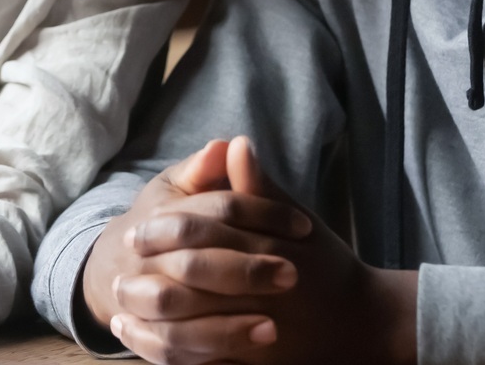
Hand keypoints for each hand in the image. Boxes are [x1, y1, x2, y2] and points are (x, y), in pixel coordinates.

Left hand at [109, 137, 418, 364]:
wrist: (364, 325)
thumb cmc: (327, 268)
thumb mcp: (296, 222)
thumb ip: (259, 188)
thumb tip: (235, 141)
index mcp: (268, 252)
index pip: (205, 235)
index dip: (166, 230)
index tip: (138, 226)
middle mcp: (260, 294)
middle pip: (191, 283)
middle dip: (150, 273)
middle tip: (122, 265)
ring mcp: (255, 335)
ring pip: (188, 329)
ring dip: (149, 316)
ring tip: (120, 300)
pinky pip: (200, 361)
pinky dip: (165, 349)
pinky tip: (141, 335)